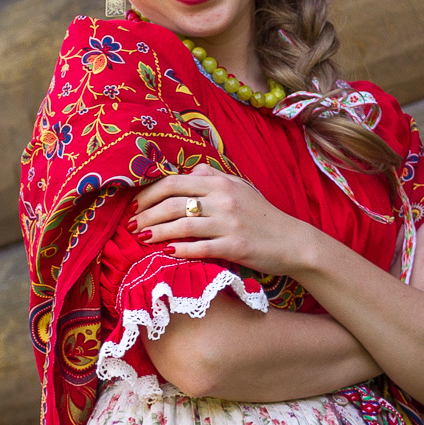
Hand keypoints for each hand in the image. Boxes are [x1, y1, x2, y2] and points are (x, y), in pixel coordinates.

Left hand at [131, 164, 319, 275]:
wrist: (292, 241)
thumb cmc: (262, 216)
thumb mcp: (240, 188)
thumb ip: (213, 177)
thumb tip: (189, 172)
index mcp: (220, 183)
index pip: (174, 182)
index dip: (149, 194)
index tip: (134, 205)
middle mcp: (223, 199)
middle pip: (172, 203)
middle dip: (146, 214)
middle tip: (131, 225)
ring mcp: (228, 223)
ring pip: (182, 225)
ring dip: (156, 232)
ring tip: (141, 238)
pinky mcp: (234, 246)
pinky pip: (199, 248)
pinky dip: (179, 250)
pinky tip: (166, 253)